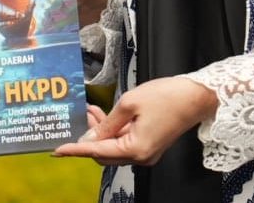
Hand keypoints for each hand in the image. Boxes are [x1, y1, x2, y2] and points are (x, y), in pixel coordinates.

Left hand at [52, 76, 217, 165]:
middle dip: (89, 136)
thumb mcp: (129, 103)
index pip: (96, 151)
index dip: (75, 149)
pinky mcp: (150, 145)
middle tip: (80, 117)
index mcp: (135, 149)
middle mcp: (140, 157)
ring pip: (113, 147)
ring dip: (101, 132)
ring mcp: (146, 153)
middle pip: (104, 153)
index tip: (57, 149)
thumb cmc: (167, 97)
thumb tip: (92, 136)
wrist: (196, 97)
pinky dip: (114, 131)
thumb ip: (108, 122)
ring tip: (92, 110)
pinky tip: (107, 115)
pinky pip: (125, 142)